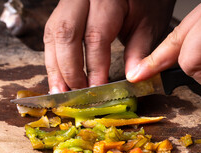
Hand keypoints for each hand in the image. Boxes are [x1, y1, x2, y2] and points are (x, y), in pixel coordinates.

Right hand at [44, 0, 174, 92]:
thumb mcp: (148, 25)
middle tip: (75, 95)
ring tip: (60, 92)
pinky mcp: (63, 10)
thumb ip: (139, 52)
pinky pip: (52, 34)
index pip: (95, 37)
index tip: (97, 90)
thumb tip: (131, 79)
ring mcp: (69, 3)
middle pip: (66, 35)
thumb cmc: (145, 2)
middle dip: (69, 70)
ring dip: (55, 67)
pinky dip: (53, 58)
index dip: (94, 67)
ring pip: (53, 35)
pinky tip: (58, 77)